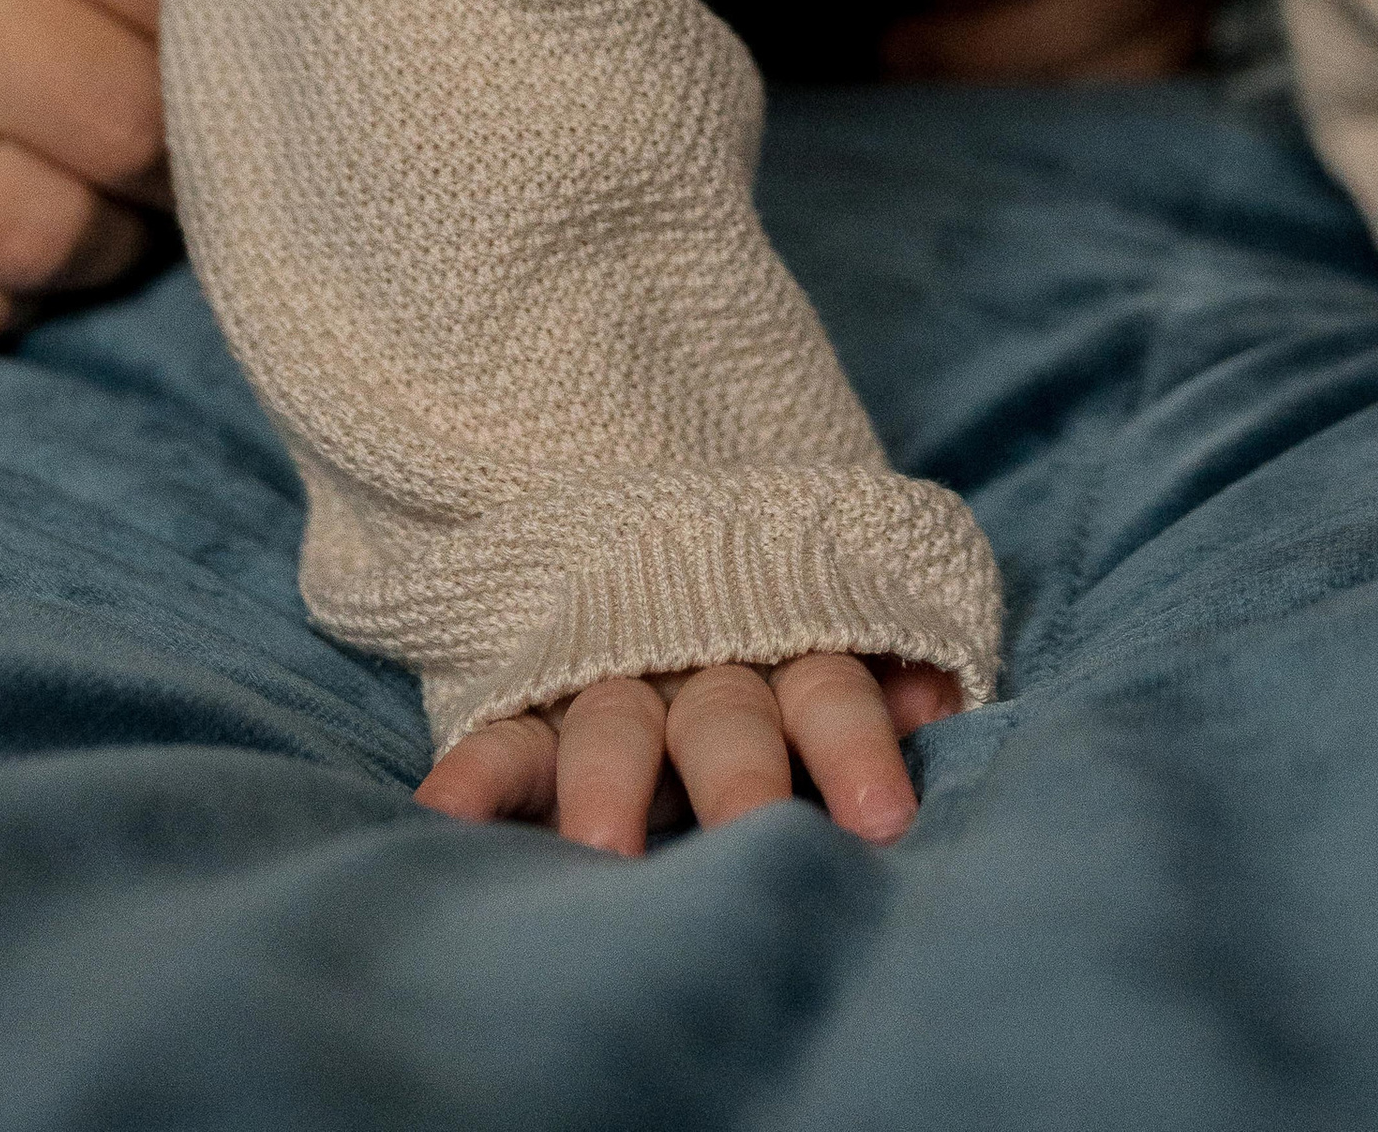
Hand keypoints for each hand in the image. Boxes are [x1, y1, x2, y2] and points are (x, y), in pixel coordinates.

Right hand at [415, 651, 963, 855]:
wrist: (676, 530)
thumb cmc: (783, 626)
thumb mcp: (850, 628)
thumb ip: (893, 666)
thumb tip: (935, 701)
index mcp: (788, 654)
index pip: (829, 690)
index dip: (854, 747)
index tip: (882, 820)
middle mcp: (701, 669)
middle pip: (727, 718)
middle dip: (740, 778)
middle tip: (754, 833)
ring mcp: (615, 687)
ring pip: (614, 728)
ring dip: (608, 783)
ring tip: (602, 848)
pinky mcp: (539, 710)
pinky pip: (504, 740)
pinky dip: (474, 776)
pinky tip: (442, 815)